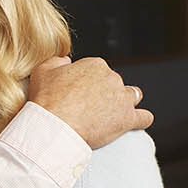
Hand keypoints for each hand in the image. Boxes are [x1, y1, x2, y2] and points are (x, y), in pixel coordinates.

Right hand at [27, 56, 152, 149]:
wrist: (55, 127)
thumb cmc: (47, 100)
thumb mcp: (43, 71)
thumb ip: (57, 61)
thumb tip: (66, 61)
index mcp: (95, 65)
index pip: (98, 71)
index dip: (89, 83)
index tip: (79, 94)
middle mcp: (112, 78)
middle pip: (114, 84)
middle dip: (105, 94)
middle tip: (90, 109)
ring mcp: (122, 98)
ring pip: (133, 96)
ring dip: (125, 103)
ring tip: (113, 114)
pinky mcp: (127, 119)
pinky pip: (144, 117)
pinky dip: (141, 120)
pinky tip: (134, 123)